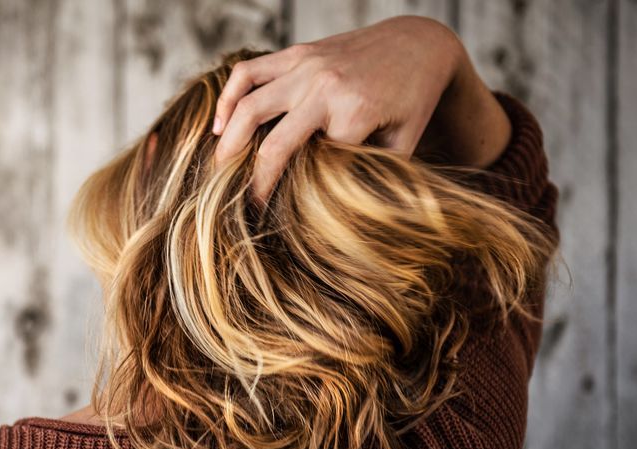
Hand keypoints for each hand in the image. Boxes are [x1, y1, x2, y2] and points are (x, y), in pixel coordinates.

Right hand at [212, 15, 465, 203]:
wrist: (419, 42)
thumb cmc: (414, 99)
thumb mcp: (405, 144)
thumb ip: (373, 174)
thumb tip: (342, 216)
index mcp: (355, 112)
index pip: (313, 167)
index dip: (295, 195)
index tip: (280, 219)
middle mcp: (325, 86)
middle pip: (272, 143)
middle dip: (251, 181)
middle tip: (235, 206)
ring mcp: (306, 66)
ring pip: (248, 106)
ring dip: (227, 142)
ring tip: (217, 169)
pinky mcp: (296, 53)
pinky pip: (248, 73)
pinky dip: (227, 98)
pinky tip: (218, 124)